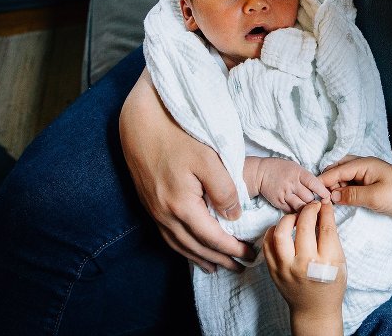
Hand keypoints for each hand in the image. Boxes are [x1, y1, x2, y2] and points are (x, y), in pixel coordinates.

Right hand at [120, 69, 253, 272]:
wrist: (141, 123)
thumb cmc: (179, 136)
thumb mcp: (210, 160)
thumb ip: (225, 190)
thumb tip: (234, 215)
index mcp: (182, 206)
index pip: (212, 238)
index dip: (232, 250)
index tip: (250, 256)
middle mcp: (165, 214)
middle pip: (195, 247)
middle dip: (219, 260)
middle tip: (240, 268)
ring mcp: (154, 211)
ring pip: (179, 245)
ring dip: (200, 258)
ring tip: (216, 267)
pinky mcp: (149, 203)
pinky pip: (168, 236)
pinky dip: (182, 247)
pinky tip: (190, 247)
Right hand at [247, 157, 330, 211]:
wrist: (260, 173)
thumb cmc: (280, 169)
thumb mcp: (295, 167)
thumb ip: (306, 178)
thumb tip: (320, 189)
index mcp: (298, 173)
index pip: (314, 184)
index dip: (323, 192)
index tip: (328, 198)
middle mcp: (292, 184)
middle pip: (309, 198)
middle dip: (315, 202)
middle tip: (319, 206)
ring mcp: (285, 194)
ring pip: (301, 207)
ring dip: (307, 210)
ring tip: (310, 211)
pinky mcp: (279, 203)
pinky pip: (292, 211)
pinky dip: (297, 212)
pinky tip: (299, 211)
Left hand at [264, 201, 345, 334]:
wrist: (314, 310)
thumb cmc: (330, 285)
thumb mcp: (339, 261)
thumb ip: (331, 238)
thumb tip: (322, 212)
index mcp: (327, 262)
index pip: (326, 228)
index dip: (325, 211)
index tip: (324, 205)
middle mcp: (305, 264)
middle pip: (304, 226)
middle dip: (309, 209)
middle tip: (311, 206)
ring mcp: (286, 268)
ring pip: (281, 233)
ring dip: (288, 218)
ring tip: (295, 216)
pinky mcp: (274, 271)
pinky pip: (268, 245)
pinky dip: (273, 231)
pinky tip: (281, 228)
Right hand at [320, 157, 391, 221]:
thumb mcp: (373, 197)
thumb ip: (351, 195)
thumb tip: (331, 196)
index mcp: (365, 163)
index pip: (338, 169)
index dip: (324, 180)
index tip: (312, 191)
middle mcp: (365, 165)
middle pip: (340, 168)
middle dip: (328, 180)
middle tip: (320, 195)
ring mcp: (368, 174)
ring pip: (345, 176)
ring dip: (336, 185)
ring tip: (328, 199)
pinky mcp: (371, 184)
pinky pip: (352, 183)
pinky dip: (344, 189)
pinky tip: (340, 199)